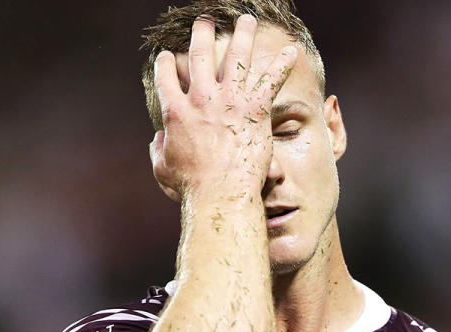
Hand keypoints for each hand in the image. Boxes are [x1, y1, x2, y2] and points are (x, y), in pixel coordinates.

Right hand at [149, 14, 297, 201]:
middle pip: (200, 55)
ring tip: (247, 20)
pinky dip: (283, 64)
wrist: (220, 193)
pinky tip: (292, 51)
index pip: (166, 76)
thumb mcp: (163, 169)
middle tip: (204, 21)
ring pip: (236, 58)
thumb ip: (158, 150)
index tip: (168, 56)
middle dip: (202, 34)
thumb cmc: (191, 187)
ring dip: (243, 35)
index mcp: (176, 111)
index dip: (166, 63)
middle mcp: (202, 99)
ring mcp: (230, 101)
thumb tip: (157, 140)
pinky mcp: (256, 109)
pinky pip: (272, 80)